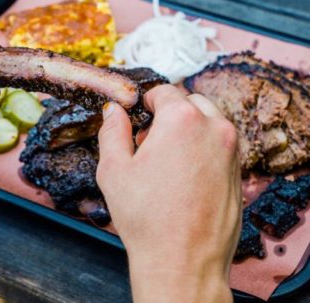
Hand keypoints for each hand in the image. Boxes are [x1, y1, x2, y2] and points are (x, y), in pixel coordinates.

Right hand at [96, 85, 239, 302]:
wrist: (182, 260)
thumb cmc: (146, 217)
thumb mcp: (113, 169)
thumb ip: (112, 132)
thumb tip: (114, 112)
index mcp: (181, 120)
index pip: (164, 91)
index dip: (145, 101)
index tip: (136, 115)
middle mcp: (214, 129)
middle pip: (191, 103)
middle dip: (170, 114)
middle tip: (148, 141)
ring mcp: (231, 151)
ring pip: (210, 123)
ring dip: (189, 130)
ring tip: (165, 161)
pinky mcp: (238, 173)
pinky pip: (220, 148)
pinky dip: (203, 151)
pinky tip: (182, 179)